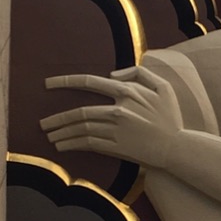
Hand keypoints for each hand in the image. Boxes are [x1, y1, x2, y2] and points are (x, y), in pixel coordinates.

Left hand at [40, 67, 182, 167]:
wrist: (177, 148)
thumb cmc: (170, 118)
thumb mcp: (163, 87)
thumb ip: (139, 72)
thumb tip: (112, 73)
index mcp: (128, 92)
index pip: (90, 82)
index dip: (66, 82)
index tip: (48, 84)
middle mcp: (119, 109)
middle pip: (80, 112)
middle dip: (57, 118)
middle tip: (42, 123)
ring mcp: (117, 130)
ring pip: (81, 128)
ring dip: (62, 132)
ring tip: (49, 136)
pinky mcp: (118, 147)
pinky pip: (89, 144)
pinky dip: (72, 144)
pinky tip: (62, 146)